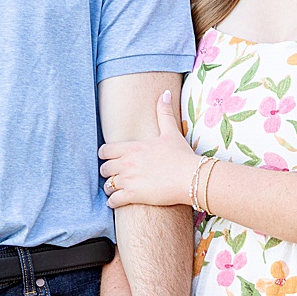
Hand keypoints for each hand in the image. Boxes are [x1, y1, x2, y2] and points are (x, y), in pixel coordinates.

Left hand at [98, 90, 198, 207]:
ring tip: (116, 189)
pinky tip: (117, 201)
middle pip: (104, 168)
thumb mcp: (171, 132)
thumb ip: (164, 113)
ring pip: (107, 185)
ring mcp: (129, 180)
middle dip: (108, 171)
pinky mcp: (133, 195)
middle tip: (115, 174)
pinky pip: (113, 200)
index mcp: (133, 147)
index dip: (105, 155)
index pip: (105, 150)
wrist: (192, 177)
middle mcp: (127, 163)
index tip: (111, 159)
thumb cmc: (182, 155)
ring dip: (110, 187)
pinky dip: (113, 202)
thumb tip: (164, 93)